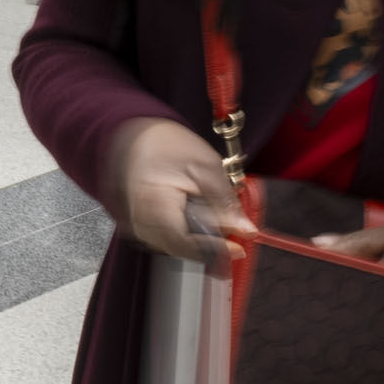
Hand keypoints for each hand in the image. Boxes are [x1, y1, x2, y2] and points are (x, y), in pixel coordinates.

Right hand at [104, 117, 247, 263]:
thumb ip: (225, 202)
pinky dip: (186, 234)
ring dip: (198, 240)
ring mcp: (137, 224)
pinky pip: (166, 238)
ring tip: (214, 220)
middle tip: (233, 235)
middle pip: (180, 247)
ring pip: (174, 246)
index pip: (184, 241)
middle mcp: (139, 219)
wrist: (137, 133)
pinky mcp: (140, 224)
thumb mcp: (206, 167)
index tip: (239, 249)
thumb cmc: (167, 144)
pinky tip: (197, 218)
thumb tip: (246, 230)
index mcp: (153, 203)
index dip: (213, 250)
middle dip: (209, 245)